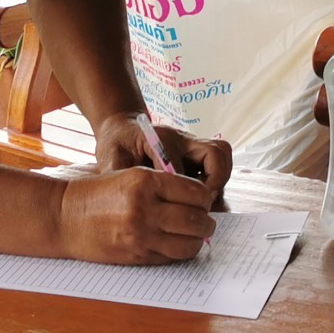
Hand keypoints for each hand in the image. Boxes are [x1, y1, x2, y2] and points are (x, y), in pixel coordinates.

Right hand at [54, 166, 216, 264]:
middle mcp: (144, 209)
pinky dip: (180, 252)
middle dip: (206, 222)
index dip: (204, 198)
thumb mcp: (129, 176)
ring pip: (189, 244)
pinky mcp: (137, 255)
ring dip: (197, 240)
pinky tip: (175, 243)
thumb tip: (198, 199)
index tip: (202, 200)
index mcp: (144, 182)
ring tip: (193, 234)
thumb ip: (163, 184)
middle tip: (205, 220)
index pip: (195, 192)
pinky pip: (172, 257)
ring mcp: (141, 235)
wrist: (64, 217)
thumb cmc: (97, 193)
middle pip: (197, 220)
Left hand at [95, 111, 233, 204]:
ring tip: (203, 202)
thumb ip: (117, 172)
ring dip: (219, 181)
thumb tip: (130, 195)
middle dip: (214, 180)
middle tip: (201, 202)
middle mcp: (183, 140)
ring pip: (222, 157)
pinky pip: (219, 165)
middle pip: (216, 153)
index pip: (178, 161)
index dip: (179, 184)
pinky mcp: (198, 155)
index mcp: (160, 139)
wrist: (123, 128)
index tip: (174, 204)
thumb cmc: (117, 143)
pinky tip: (198, 200)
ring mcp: (193, 147)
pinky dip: (216, 182)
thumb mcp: (110, 156)